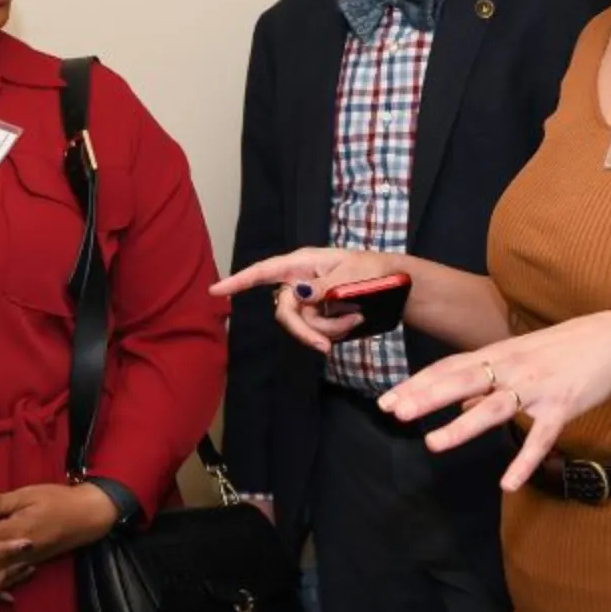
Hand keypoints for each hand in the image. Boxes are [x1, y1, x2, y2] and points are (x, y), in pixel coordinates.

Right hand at [210, 248, 391, 354]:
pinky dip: (335, 332)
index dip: (238, 281)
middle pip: (284, 312)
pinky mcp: (320, 316)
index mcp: (302, 263)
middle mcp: (300, 282)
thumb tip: (298, 294)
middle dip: (303, 331)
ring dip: (328, 330)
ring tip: (354, 319)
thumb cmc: (373, 270)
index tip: (215, 292)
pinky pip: (316, 331)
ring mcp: (310, 301)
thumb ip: (323, 286)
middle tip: (325, 348)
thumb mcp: (351, 275)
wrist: (395, 286)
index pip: (264, 271)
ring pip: (302, 325)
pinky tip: (353, 321)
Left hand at [379, 312, 610, 491]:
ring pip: (494, 407)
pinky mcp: (563, 406)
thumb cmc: (565, 349)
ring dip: (462, 425)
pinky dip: (524, 460)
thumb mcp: (521, 357)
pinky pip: (541, 437)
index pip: (450, 368)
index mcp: (499, 355)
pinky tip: (506, 483)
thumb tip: (460, 400)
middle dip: (426, 397)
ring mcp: (537, 387)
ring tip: (432, 444)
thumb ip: (490, 380)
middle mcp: (512, 368)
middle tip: (394, 412)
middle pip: (462, 381)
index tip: (386, 400)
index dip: (417, 384)